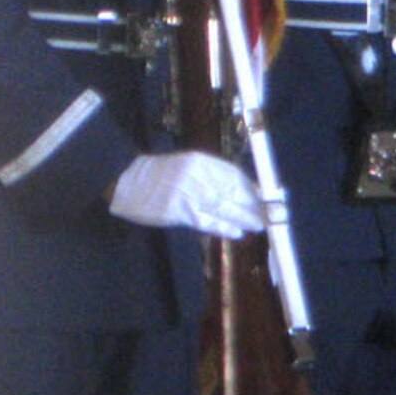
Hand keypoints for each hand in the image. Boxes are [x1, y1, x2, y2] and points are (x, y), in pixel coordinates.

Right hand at [109, 152, 265, 238]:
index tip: (266, 199)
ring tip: (258, 225)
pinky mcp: (177, 211)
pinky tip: (236, 233)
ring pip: (222, 207)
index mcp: (201, 162)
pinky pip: (205, 221)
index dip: (252, 189)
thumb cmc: (158, 175)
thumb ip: (211, 177)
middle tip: (271, 215)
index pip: (234, 176)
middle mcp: (197, 175)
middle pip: (232, 192)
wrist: (124, 180)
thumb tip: (241, 190)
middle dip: (253, 205)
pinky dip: (222, 227)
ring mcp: (187, 193)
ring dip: (243, 218)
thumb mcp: (187, 167)